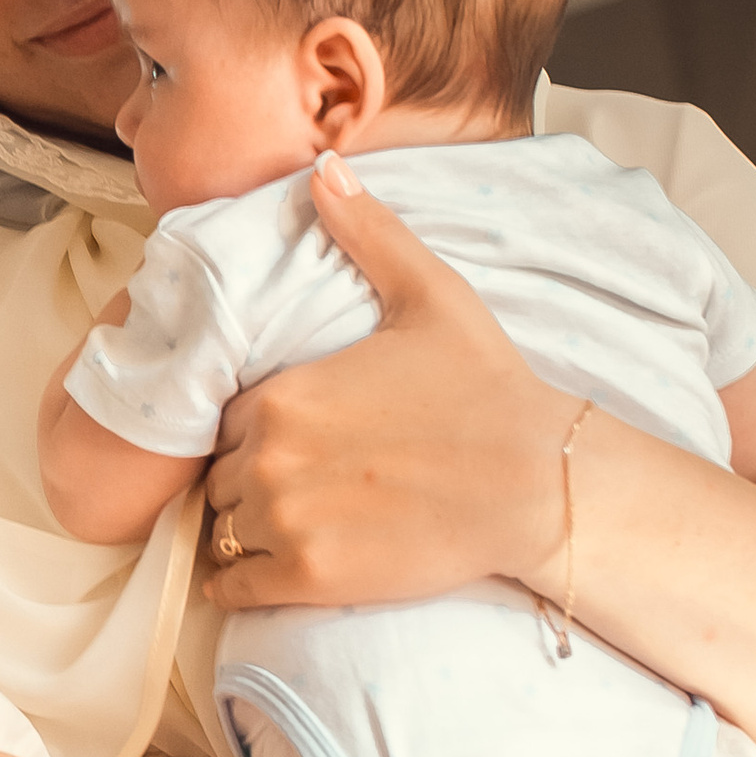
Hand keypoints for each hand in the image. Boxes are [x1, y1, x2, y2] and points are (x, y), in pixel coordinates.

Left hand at [205, 152, 563, 610]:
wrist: (538, 481)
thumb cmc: (486, 389)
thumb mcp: (430, 295)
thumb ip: (368, 233)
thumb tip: (324, 168)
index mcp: (281, 392)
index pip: (223, 419)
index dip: (251, 431)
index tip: (289, 440)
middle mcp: (267, 456)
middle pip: (217, 477)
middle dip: (246, 481)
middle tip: (298, 486)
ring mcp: (285, 520)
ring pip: (221, 532)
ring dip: (243, 532)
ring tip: (292, 527)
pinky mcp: (308, 578)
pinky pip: (232, 588)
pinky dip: (240, 584)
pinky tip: (275, 572)